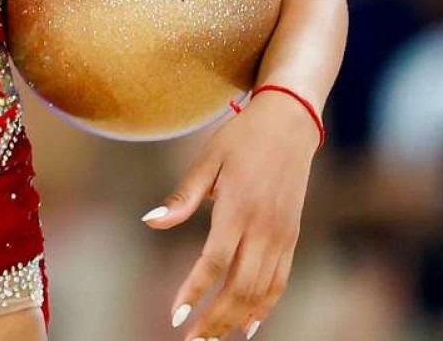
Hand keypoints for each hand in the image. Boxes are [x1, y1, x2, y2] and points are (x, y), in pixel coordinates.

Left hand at [140, 92, 319, 338]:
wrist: (288, 124)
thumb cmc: (240, 139)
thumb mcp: (206, 160)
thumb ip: (182, 197)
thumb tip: (150, 221)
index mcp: (237, 208)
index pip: (214, 263)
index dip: (194, 292)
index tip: (175, 315)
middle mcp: (263, 228)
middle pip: (238, 288)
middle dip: (214, 320)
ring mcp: (281, 236)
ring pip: (260, 292)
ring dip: (236, 320)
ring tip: (213, 339)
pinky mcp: (292, 237)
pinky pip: (280, 282)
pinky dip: (264, 308)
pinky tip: (248, 325)